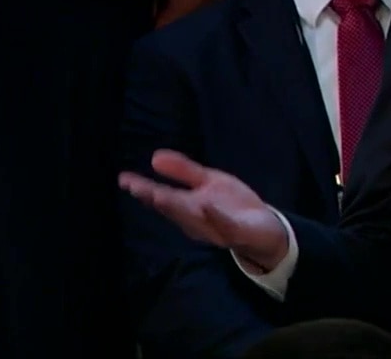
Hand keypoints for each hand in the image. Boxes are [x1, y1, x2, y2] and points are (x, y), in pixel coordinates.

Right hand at [119, 149, 288, 271]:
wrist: (266, 230)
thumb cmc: (233, 206)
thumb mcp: (210, 182)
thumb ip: (184, 171)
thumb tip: (155, 156)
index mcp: (188, 206)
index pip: (162, 196)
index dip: (143, 188)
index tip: (124, 178)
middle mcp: (196, 220)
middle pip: (173, 208)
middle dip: (154, 198)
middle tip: (135, 187)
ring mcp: (215, 228)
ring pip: (193, 219)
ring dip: (176, 208)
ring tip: (158, 194)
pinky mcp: (236, 232)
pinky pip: (225, 226)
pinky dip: (216, 217)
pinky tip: (207, 206)